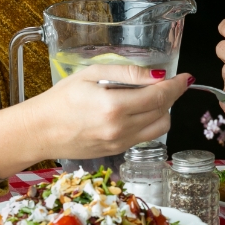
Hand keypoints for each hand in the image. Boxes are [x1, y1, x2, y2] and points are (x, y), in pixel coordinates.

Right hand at [0, 65, 191, 177]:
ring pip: (160, 127)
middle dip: (171, 95)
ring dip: (163, 111)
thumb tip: (157, 75)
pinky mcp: (118, 151)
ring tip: (151, 96)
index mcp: (114, 107)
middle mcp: (121, 129)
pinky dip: (150, 122)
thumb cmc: (60, 99)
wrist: (39, 131)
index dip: (176, 85)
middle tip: (168, 82)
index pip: (159, 96)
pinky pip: (146, 136)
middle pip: (164, 112)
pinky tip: (138, 110)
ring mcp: (121, 143)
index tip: (185, 77)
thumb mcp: (91, 74)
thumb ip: (127, 73)